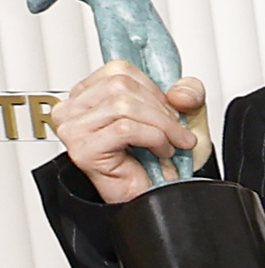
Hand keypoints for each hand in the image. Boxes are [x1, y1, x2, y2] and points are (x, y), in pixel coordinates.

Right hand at [50, 64, 205, 203]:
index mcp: (89, 94)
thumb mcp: (182, 116)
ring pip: (123, 106)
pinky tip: (161, 154)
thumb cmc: (159, 160)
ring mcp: (73, 128)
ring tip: (170, 145)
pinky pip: (125, 129)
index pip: (119, 70)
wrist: (156, 197)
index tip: (169, 110)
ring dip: (161, 127)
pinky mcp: (83, 148)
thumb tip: (180, 92)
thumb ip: (188, 92)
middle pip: (121, 85)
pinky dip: (154, 140)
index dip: (153, 89)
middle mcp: (73, 109)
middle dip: (160, 109)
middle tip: (176, 132)